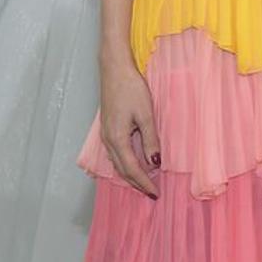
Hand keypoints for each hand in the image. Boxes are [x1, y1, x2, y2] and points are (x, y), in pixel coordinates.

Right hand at [99, 54, 159, 195]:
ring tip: (145, 182)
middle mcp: (108, 140)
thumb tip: (155, 163)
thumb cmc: (130, 88)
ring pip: (117, 163)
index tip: (155, 193)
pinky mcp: (108, 128)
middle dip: (136, 183)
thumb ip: (150, 140)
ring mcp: (105, 134)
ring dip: (130, 174)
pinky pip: (115, 154)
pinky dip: (125, 163)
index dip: (144, 182)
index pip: (131, 169)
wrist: (114, 69)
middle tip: (151, 192)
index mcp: (117, 139)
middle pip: (122, 170)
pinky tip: (135, 162)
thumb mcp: (145, 115)